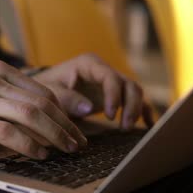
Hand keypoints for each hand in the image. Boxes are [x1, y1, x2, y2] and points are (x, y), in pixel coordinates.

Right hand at [0, 60, 87, 158]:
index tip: (75, 128)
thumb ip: (8, 94)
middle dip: (65, 125)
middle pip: (42, 103)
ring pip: (30, 115)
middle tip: (78, 142)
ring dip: (54, 135)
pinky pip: (8, 132)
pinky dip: (28, 145)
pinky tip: (39, 153)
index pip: (43, 90)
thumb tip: (41, 116)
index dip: (64, 111)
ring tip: (66, 149)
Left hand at [32, 54, 153, 129]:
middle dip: (130, 105)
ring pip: (134, 92)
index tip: (109, 117)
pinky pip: (133, 101)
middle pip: (128, 84)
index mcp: (89, 64)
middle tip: (124, 126)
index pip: (110, 77)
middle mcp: (103, 70)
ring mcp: (110, 82)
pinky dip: (142, 111)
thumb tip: (89, 108)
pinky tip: (148, 126)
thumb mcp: (51, 92)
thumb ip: (67, 98)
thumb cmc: (45, 89)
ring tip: (126, 129)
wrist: (44, 91)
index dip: (114, 96)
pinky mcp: (114, 94)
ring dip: (135, 110)